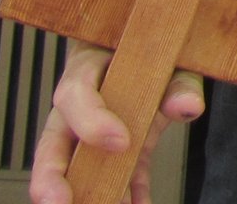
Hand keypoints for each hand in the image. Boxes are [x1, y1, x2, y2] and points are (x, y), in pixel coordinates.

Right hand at [29, 43, 204, 203]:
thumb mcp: (169, 55)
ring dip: (87, 194)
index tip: (121, 141)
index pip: (76, 93)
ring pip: (76, 169)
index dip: (92, 120)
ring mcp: (93, 135)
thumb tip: (187, 106)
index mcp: (87, 69)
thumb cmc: (154, 48)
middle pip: (53, 142)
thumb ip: (179, 81)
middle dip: (50, 175)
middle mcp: (79, 108)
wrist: (156, 48)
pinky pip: (117, 177)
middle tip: (58, 202)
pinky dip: (128, 196)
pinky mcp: (114, 155)